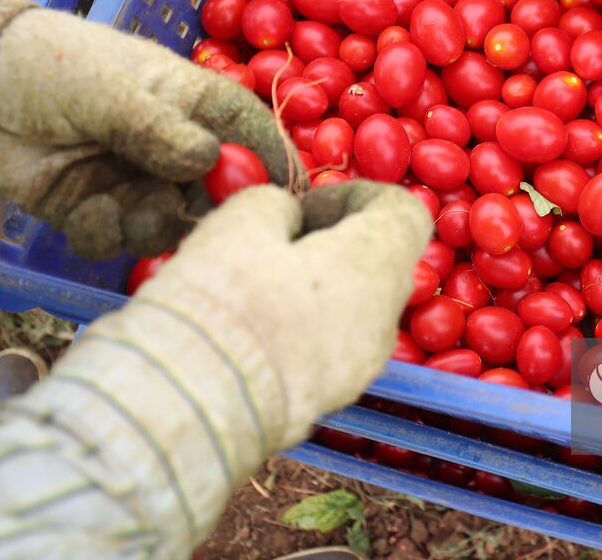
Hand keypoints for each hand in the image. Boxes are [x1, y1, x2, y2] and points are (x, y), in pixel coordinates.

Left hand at [0, 7, 289, 258]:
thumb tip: (210, 163)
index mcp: (189, 103)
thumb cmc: (49, 65)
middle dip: (204, 212)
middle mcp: (170, 145)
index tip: (287, 201)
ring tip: (120, 207)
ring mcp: (131, 180)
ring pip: (166, 223)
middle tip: (184, 214)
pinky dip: (102, 233)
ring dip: (149, 225)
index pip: (249, 133)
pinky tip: (81, 210)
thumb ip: (158, 130)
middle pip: (215, 193)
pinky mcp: (91, 209)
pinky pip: (116, 240)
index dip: (274, 166)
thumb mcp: (110, 90)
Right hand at [133, 181, 430, 443]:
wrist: (196, 405)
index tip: (308, 205)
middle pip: (381, 263)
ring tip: (257, 289)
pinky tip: (255, 332)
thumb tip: (286, 217)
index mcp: (377, 265)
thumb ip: (276, 205)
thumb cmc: (225, 298)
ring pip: (358, 310)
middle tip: (275, 243)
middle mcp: (385, 319)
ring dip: (320, 289)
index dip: (359, 196)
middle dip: (336, 243)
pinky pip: (334, 350)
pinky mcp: (332, 400)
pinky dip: (307, 330)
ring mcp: (363, 367)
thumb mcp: (240, 223)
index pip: (405, 213)